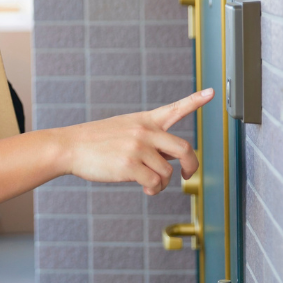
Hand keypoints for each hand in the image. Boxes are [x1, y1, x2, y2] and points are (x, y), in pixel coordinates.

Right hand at [63, 89, 213, 194]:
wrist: (70, 146)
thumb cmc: (95, 141)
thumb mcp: (124, 129)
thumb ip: (149, 139)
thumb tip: (171, 159)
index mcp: (145, 120)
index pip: (175, 108)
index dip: (195, 101)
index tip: (212, 93)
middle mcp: (145, 132)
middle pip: (184, 149)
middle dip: (191, 166)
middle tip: (187, 174)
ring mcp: (138, 148)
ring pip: (168, 173)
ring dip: (161, 183)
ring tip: (149, 183)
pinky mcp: (130, 166)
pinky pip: (154, 183)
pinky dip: (153, 189)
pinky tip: (144, 187)